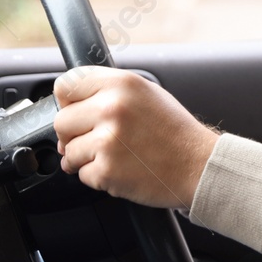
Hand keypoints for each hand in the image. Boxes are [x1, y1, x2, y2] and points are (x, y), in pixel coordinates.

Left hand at [52, 66, 219, 209]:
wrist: (200, 166)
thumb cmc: (175, 133)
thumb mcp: (146, 94)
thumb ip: (108, 92)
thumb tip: (69, 107)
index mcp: (121, 84)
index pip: (66, 86)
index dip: (68, 103)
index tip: (77, 113)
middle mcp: (112, 108)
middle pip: (61, 122)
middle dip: (73, 135)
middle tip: (97, 141)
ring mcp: (108, 140)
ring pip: (69, 151)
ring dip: (85, 159)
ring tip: (116, 156)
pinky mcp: (107, 169)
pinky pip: (82, 175)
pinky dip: (98, 177)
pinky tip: (122, 169)